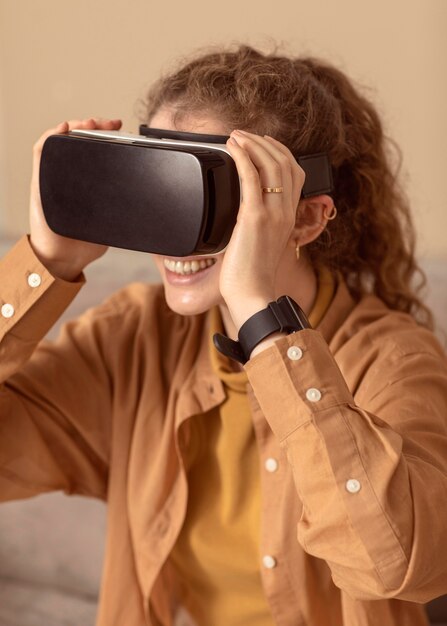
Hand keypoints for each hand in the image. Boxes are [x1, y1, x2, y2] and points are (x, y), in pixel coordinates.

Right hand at [29, 117, 121, 280]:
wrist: (63, 258)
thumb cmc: (84, 242)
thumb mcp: (112, 222)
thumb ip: (126, 212)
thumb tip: (153, 210)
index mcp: (85, 181)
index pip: (94, 149)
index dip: (106, 135)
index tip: (121, 128)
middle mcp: (68, 174)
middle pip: (78, 139)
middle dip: (94, 126)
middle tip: (110, 123)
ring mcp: (53, 175)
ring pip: (61, 140)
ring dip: (75, 126)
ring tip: (90, 122)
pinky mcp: (40, 181)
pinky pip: (42, 153)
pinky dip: (51, 137)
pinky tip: (64, 129)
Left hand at [220, 130, 304, 329]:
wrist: (252, 295)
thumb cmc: (251, 274)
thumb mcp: (262, 243)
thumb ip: (259, 222)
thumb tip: (242, 208)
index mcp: (289, 216)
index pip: (294, 172)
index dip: (279, 151)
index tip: (261, 143)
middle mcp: (286, 211)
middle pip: (284, 162)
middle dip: (263, 142)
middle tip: (242, 134)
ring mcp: (273, 213)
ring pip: (271, 164)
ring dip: (252, 144)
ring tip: (235, 136)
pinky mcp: (255, 217)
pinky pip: (251, 177)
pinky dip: (241, 157)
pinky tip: (231, 149)